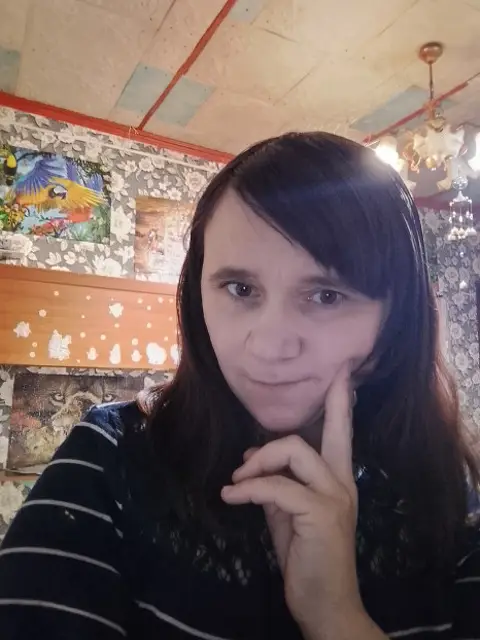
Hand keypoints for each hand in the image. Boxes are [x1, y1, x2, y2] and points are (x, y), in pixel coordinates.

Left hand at [222, 366, 381, 638]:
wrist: (325, 603)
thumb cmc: (307, 556)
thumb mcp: (287, 514)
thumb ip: (275, 483)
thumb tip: (251, 458)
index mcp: (338, 479)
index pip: (342, 433)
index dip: (341, 402)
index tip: (342, 372)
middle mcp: (342, 482)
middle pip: (315, 436)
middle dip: (276, 440)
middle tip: (246, 460)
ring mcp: (335, 497)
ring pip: (294, 452)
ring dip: (258, 464)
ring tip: (237, 482)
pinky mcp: (321, 514)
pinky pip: (276, 487)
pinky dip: (248, 489)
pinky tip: (230, 497)